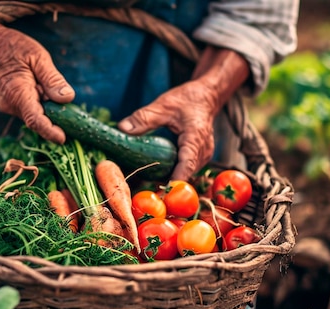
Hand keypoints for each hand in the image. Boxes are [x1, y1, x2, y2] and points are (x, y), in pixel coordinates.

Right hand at [0, 24, 74, 143]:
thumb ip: (53, 79)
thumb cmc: (15, 46)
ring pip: (33, 115)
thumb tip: (68, 98)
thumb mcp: (39, 57)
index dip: (50, 132)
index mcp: (17, 93)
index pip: (35, 120)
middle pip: (37, 120)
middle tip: (66, 103)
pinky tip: (39, 87)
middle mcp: (10, 104)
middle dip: (54, 116)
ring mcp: (7, 106)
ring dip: (46, 107)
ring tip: (45, 85)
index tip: (63, 139)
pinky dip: (39, 103)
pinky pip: (28, 109)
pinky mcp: (8, 104)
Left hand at [117, 46, 249, 179]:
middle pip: (185, 174)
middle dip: (167, 182)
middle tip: (145, 187)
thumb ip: (144, 118)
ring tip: (149, 180)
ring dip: (170, 177)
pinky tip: (158, 170)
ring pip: (186, 174)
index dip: (175, 180)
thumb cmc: (188, 99)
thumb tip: (122, 129)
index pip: (187, 165)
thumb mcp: (163, 105)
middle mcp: (203, 151)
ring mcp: (203, 156)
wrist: (206, 97)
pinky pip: (187, 169)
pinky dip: (174, 171)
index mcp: (195, 138)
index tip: (161, 192)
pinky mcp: (200, 157)